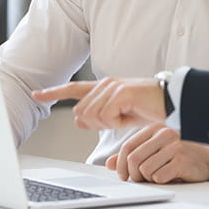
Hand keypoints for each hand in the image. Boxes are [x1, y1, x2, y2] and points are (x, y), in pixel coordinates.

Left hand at [32, 77, 164, 128]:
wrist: (171, 102)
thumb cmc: (149, 108)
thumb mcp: (120, 115)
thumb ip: (98, 116)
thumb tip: (79, 120)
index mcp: (105, 87)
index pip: (75, 89)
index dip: (54, 92)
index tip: (38, 94)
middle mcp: (106, 84)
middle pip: (81, 113)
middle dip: (97, 124)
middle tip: (120, 119)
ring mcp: (113, 87)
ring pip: (91, 116)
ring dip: (109, 124)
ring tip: (127, 115)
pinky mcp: (121, 93)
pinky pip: (106, 117)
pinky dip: (118, 123)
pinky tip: (130, 115)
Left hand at [106, 122, 208, 183]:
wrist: (207, 162)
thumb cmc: (179, 157)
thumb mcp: (154, 153)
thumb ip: (133, 155)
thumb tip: (110, 163)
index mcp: (155, 129)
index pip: (128, 147)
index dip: (121, 166)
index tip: (125, 176)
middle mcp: (164, 133)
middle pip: (133, 160)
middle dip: (134, 176)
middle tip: (142, 180)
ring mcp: (174, 144)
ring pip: (144, 170)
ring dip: (149, 179)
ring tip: (159, 175)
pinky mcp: (182, 158)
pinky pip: (159, 177)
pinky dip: (161, 181)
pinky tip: (170, 176)